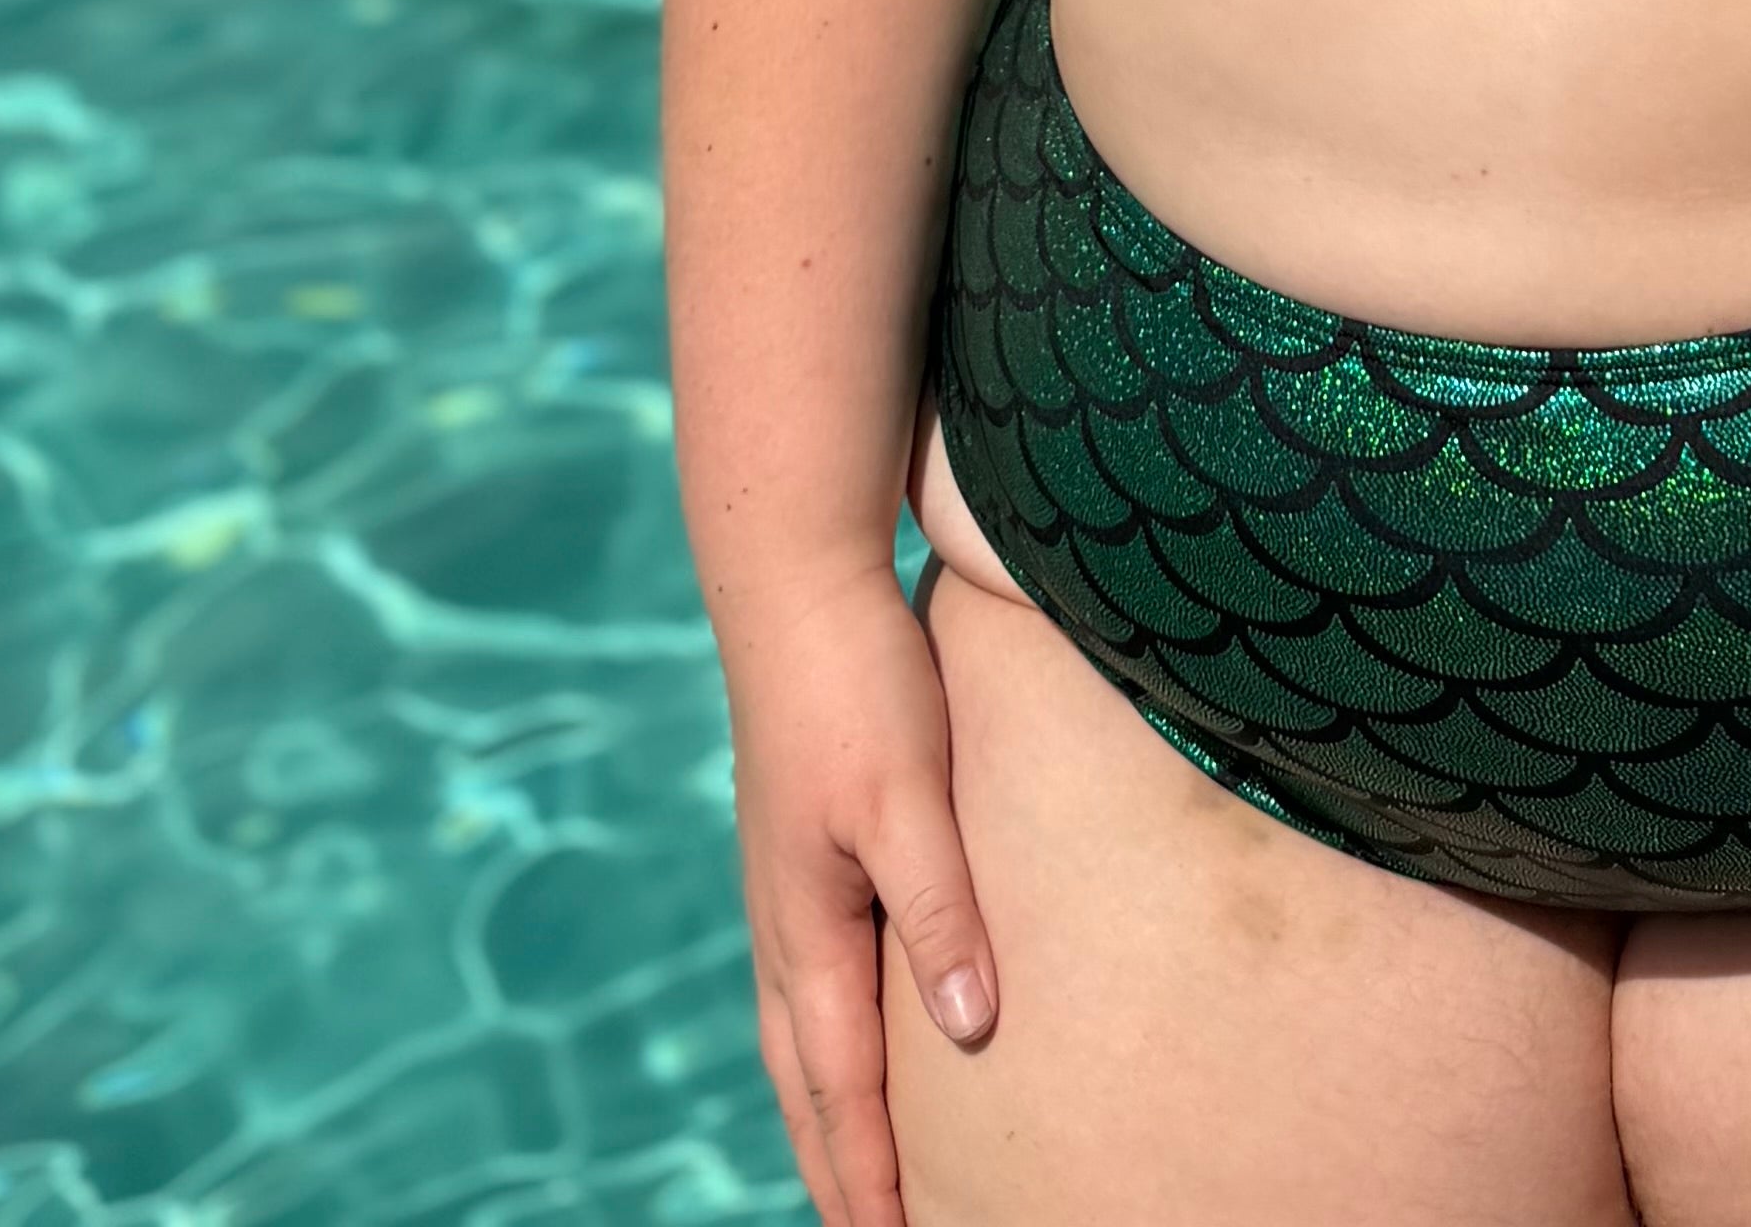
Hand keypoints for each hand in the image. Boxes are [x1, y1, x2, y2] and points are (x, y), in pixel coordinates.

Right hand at [721, 564, 998, 1226]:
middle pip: (806, 1083)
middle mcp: (784, 923)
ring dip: (822, 1111)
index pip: (842, 1091)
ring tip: (852, 1169)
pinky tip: (844, 1035)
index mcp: (809, 928)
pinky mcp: (794, 849)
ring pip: (798, 1035)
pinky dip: (820, 1041)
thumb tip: (968, 1036)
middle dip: (837, 1168)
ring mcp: (782, 886)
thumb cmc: (858, 685)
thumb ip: (941, 916)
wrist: (793, 582)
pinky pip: (805, 981)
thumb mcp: (910, 800)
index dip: (872, 1178)